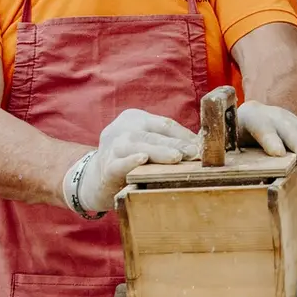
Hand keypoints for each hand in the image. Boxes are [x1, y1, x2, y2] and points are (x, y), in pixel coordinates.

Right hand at [75, 109, 201, 212]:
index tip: (204, 147)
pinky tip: (141, 160)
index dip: (186, 135)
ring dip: (159, 151)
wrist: (92, 178)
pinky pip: (118, 163)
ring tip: (177, 157)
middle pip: (154, 133)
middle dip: (177, 143)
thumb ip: (167, 142)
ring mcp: (112, 147)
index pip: (165, 124)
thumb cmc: (128, 158)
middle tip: (195, 153)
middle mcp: (123, 128)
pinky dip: (130, 161)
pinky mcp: (105, 167)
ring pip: (138, 144)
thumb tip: (200, 147)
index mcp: (136, 119)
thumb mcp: (145, 143)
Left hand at [237, 101, 296, 185]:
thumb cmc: (239, 137)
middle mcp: (275, 115)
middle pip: (293, 130)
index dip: (271, 139)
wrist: (251, 120)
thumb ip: (234, 150)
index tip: (278, 153)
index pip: (262, 125)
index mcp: (252, 117)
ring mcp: (292, 120)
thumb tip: (242, 161)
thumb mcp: (230, 142)